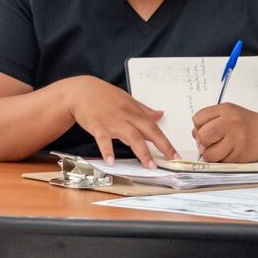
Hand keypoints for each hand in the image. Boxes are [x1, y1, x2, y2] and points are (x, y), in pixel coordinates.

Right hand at [57, 76, 178, 167]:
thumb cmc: (105, 96)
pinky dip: (107, 150)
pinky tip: (111, 161)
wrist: (82, 91)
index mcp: (135, 112)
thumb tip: (160, 114)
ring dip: (141, 152)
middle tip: (171, 160)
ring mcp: (113, 123)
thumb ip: (145, 110)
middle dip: (161, 146)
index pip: (155, 128)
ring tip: (149, 165)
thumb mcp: (128, 100)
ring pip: (131, 137)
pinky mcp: (98, 127)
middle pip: (148, 132)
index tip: (175, 155)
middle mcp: (127, 118)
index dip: (166, 142)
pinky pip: (104, 140)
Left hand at [192, 103, 257, 162]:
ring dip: (210, 155)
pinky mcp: (239, 154)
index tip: (204, 130)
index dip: (198, 127)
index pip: (198, 118)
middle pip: (202, 136)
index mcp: (226, 110)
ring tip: (218, 150)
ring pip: (209, 153)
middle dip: (202, 142)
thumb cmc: (245, 123)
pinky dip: (221, 160)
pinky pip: (221, 161)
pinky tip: (229, 152)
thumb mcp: (228, 112)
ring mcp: (236, 139)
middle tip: (209, 143)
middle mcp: (231, 123)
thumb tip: (195, 134)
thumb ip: (210, 119)